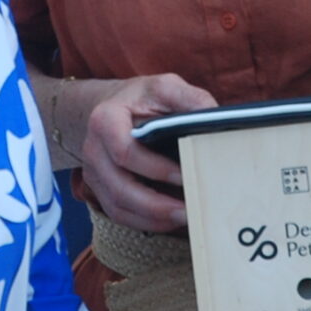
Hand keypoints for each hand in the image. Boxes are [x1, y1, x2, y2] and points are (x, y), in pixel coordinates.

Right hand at [76, 73, 216, 232]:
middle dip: (156, 206)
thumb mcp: (165, 87)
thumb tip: (217, 121)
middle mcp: (93, 149)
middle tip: (189, 211)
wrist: (115, 107)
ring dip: (152, 219)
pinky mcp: (99, 189)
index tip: (185, 175)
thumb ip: (190, 100)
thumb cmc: (142, 98)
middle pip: (120, 188)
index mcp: (105, 119)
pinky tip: (170, 221)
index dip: (155, 168)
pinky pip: (119, 214)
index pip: (125, 151)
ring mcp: (93, 172)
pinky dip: (145, 223)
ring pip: (117, 207)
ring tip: (185, 220)